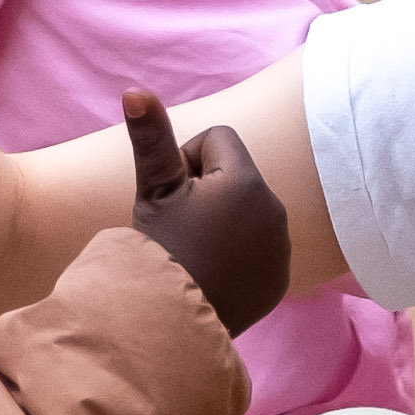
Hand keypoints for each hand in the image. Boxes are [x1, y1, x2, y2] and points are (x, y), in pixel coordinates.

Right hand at [119, 90, 289, 333]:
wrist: (167, 324)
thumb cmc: (156, 251)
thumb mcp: (152, 191)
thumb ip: (151, 138)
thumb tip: (134, 90)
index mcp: (245, 181)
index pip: (217, 138)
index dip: (186, 160)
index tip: (173, 197)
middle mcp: (273, 209)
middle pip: (235, 175)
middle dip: (207, 191)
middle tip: (181, 229)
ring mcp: (280, 247)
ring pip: (247, 210)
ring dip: (223, 221)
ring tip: (195, 253)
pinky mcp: (279, 278)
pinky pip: (259, 247)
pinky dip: (238, 254)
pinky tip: (213, 274)